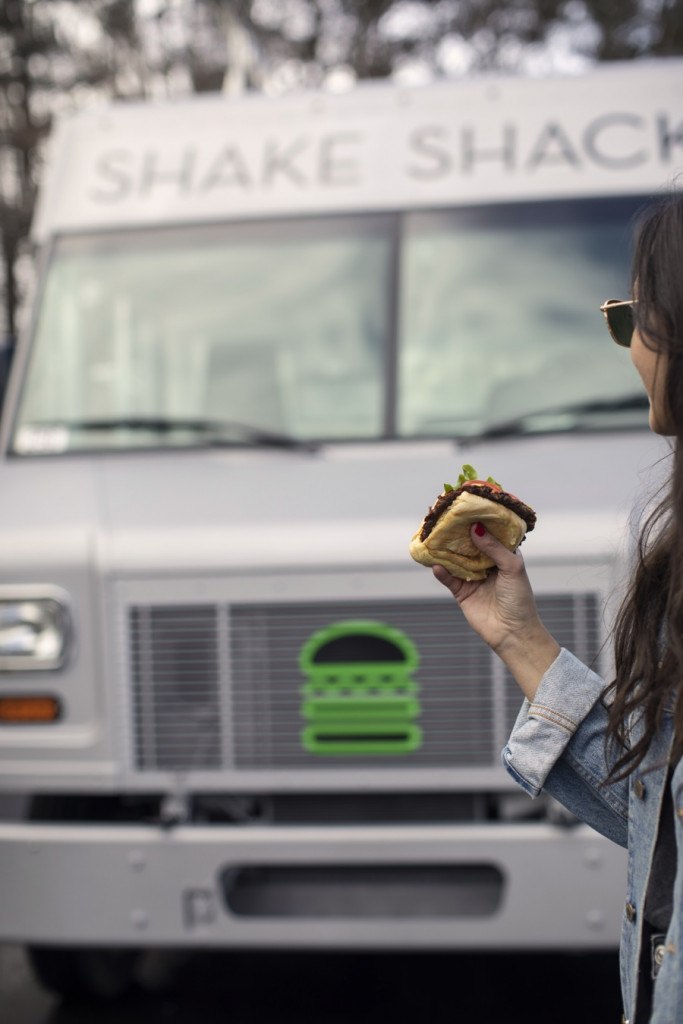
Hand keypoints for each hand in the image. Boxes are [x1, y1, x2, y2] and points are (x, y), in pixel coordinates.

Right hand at [432, 523, 559, 699]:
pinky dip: (441, 571)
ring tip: (434, 537)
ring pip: (456, 558)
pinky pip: (449, 578)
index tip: (468, 507)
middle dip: (458, 533)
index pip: (490, 533)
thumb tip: (475, 528)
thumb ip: (494, 548)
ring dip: (445, 549)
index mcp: (503, 555)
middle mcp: (487, 563)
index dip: (480, 521)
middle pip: (469, 544)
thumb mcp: (512, 569)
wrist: (513, 633)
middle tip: (445, 519)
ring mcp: (473, 577)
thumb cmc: (519, 600)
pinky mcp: (462, 592)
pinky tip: (436, 564)